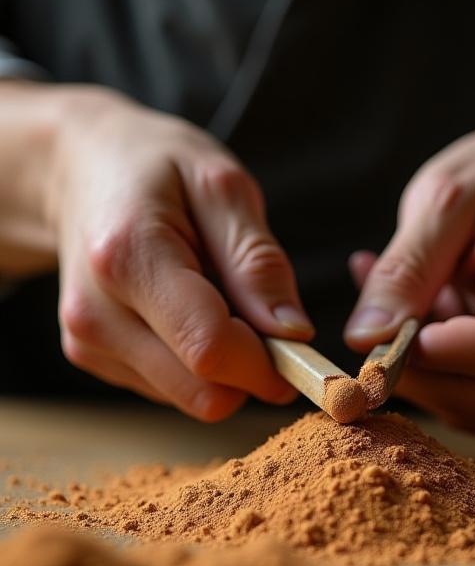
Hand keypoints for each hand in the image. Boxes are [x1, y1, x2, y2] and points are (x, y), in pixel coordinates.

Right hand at [48, 89, 312, 419]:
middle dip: (252, 369)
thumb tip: (294, 333)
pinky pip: (172, 389)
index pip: (211, 347)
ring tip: (214, 297)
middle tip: (264, 317)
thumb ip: (258, 262)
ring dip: (226, 365)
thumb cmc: (157, 167)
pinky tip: (186, 310)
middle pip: (203, 390)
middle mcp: (96, 312)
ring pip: (192, 398)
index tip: (302, 347)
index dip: (269, 363)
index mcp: (129, 256)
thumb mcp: (222, 186)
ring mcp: (88, 341)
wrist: (80, 169)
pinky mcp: (91, 356)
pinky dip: (196, 362)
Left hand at [344, 112, 474, 431]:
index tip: (380, 328)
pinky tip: (422, 318)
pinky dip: (433, 370)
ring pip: (473, 407)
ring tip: (405, 304)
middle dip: (413, 372)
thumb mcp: (440, 200)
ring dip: (420, 370)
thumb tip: (365, 340)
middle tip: (378, 315)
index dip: (425, 355)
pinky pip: (472, 396)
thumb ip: (403, 270)